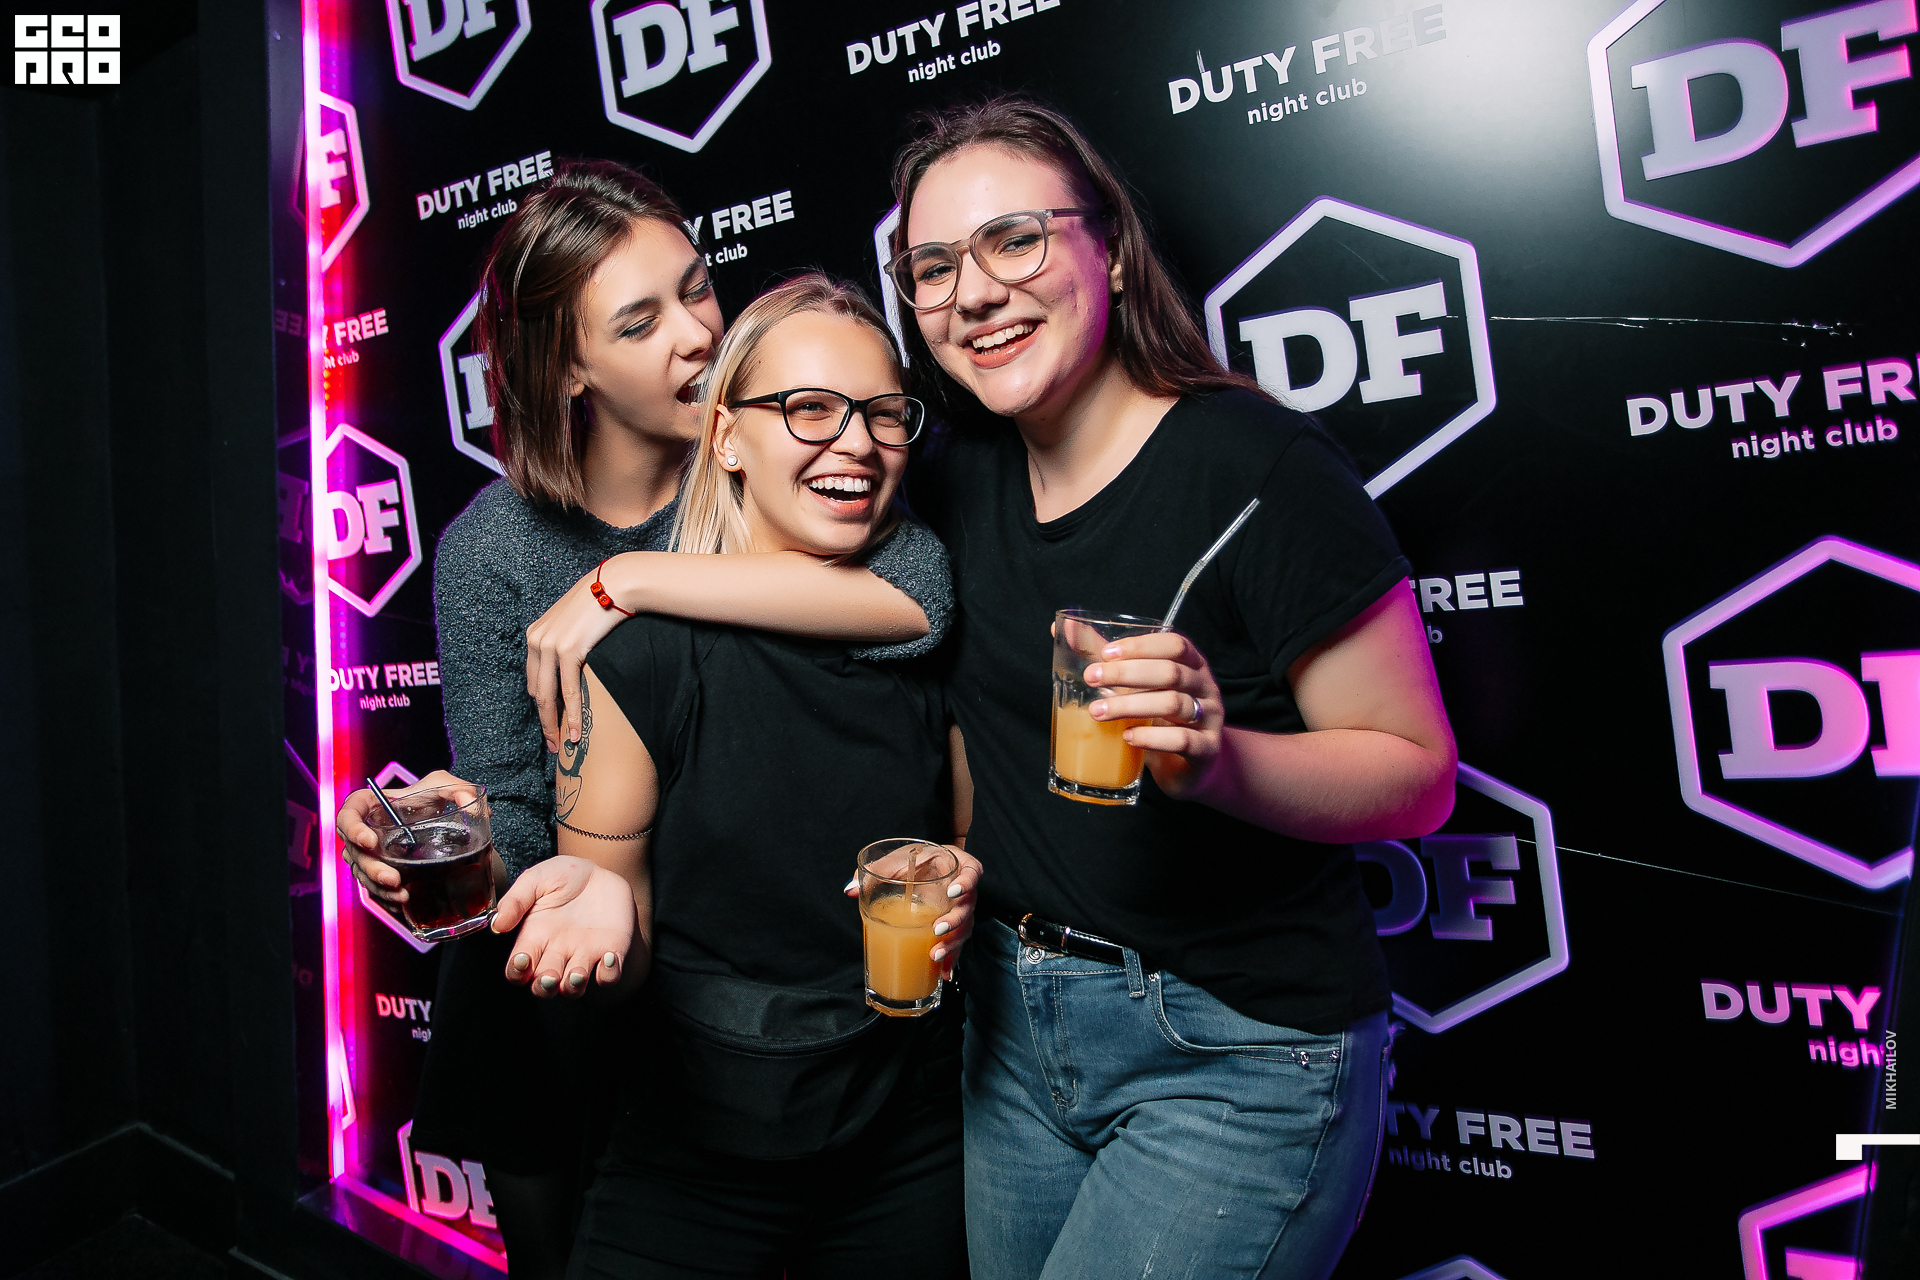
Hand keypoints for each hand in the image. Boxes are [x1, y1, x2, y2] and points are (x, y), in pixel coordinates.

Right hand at [335, 770, 479, 906]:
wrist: (441, 823)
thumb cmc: (433, 799)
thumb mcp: (445, 787)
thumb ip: (459, 789)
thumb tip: (471, 804)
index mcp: (372, 805)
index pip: (349, 813)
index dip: (352, 827)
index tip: (370, 841)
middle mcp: (365, 830)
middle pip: (353, 851)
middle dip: (371, 869)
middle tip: (393, 879)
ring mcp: (370, 854)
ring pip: (362, 874)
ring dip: (379, 889)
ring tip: (403, 897)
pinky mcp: (379, 871)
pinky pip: (374, 888)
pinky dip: (385, 898)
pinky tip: (402, 905)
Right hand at [493, 856, 636, 997]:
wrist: (601, 872)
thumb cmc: (564, 877)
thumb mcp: (536, 879)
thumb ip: (516, 899)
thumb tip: (497, 924)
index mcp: (534, 939)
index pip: (518, 970)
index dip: (517, 972)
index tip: (522, 959)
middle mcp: (556, 954)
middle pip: (543, 986)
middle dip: (544, 986)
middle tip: (548, 977)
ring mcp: (583, 956)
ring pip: (574, 988)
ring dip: (573, 986)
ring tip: (577, 974)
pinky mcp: (611, 952)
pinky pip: (609, 976)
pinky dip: (609, 974)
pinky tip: (609, 958)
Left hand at [527, 561, 632, 752]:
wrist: (616, 585)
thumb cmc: (602, 602)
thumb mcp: (575, 622)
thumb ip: (567, 641)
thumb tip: (574, 662)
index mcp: (535, 635)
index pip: (534, 679)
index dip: (541, 705)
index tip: (550, 723)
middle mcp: (536, 640)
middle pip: (537, 691)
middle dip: (544, 720)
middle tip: (553, 742)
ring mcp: (549, 645)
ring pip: (548, 696)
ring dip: (555, 724)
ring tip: (563, 744)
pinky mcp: (567, 650)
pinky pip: (568, 690)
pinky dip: (571, 714)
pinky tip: (576, 730)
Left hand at [843, 845, 983, 977]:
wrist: (921, 866)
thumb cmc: (912, 860)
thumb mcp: (896, 860)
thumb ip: (875, 871)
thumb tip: (849, 889)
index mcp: (955, 865)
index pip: (973, 871)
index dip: (967, 882)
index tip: (953, 891)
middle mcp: (964, 889)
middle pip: (968, 906)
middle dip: (955, 921)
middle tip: (937, 930)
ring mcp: (960, 909)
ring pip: (965, 928)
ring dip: (953, 944)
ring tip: (935, 956)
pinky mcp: (953, 926)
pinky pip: (956, 944)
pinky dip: (951, 959)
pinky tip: (944, 973)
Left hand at [1083, 630, 1224, 798]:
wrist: (1191, 766)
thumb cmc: (1160, 718)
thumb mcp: (1138, 686)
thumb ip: (1109, 659)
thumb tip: (1066, 627)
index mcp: (1192, 663)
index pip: (1173, 644)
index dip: (1140, 646)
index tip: (1105, 653)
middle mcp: (1205, 686)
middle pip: (1170, 671)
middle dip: (1126, 674)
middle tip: (1091, 679)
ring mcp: (1209, 718)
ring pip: (1173, 703)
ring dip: (1130, 706)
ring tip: (1097, 712)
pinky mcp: (1206, 749)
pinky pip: (1182, 740)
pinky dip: (1151, 738)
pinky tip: (1127, 737)